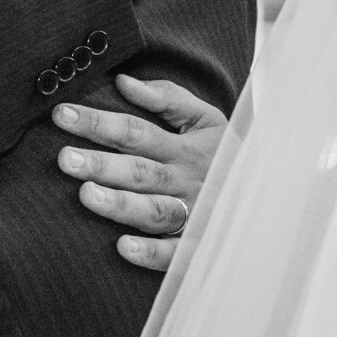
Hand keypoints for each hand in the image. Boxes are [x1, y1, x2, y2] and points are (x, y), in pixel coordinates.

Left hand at [53, 74, 227, 271]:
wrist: (275, 195)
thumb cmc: (228, 155)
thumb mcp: (208, 119)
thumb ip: (168, 98)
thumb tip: (123, 81)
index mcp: (184, 148)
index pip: (136, 130)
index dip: (99, 121)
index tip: (62, 114)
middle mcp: (185, 181)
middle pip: (139, 170)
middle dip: (101, 163)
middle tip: (65, 158)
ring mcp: (192, 215)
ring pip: (152, 210)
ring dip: (120, 204)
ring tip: (86, 195)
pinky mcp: (196, 248)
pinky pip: (174, 254)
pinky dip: (151, 252)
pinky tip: (123, 247)